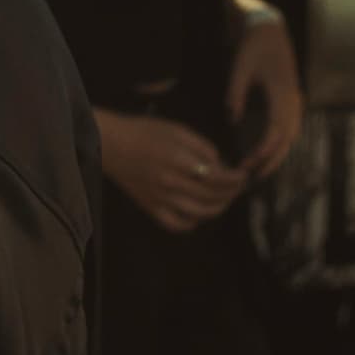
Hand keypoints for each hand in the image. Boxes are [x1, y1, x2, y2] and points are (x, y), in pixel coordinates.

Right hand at [103, 115, 247, 232]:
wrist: (111, 144)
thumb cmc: (143, 132)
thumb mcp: (178, 130)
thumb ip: (203, 147)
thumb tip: (221, 166)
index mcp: (179, 160)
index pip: (218, 178)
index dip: (235, 179)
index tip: (243, 176)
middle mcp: (171, 182)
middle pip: (212, 196)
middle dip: (231, 193)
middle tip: (238, 187)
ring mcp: (160, 198)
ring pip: (199, 213)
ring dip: (218, 208)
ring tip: (225, 200)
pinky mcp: (151, 207)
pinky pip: (177, 224)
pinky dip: (192, 223)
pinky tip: (198, 213)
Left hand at [228, 14, 303, 177]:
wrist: (270, 29)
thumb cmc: (253, 47)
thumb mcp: (240, 68)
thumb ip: (235, 94)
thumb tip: (232, 120)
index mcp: (283, 94)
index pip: (276, 132)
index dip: (263, 151)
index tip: (247, 163)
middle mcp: (294, 100)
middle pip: (287, 140)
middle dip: (271, 160)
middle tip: (253, 177)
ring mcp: (295, 101)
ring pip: (290, 137)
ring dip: (277, 155)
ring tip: (259, 171)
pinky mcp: (291, 100)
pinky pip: (289, 128)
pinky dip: (280, 144)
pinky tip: (267, 153)